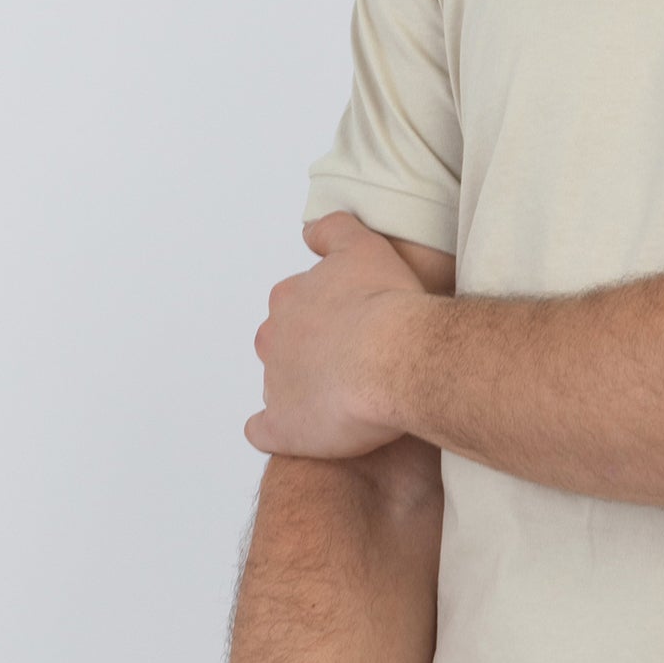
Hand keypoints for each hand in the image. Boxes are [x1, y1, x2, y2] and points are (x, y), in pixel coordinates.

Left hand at [245, 213, 425, 459]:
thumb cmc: (388, 303)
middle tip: (354, 358)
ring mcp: (275, 384)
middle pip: (285, 344)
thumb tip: (310, 232)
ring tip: (346, 396)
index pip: (297, 305)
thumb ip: (333, 231)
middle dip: (312, 351)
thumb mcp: (363, 246)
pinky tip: (303, 430)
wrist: (398, 356)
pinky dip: (279, 431)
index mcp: (288, 299)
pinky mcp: (284, 427)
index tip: (356, 322)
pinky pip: (266, 431)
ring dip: (304, 389)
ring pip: (280, 385)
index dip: (328, 315)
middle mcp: (273, 338)